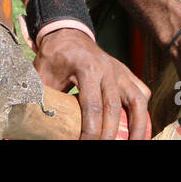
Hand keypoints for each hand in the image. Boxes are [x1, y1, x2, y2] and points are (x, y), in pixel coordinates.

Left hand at [34, 28, 150, 139]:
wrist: (68, 34)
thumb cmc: (55, 57)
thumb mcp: (43, 75)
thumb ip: (43, 98)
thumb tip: (37, 122)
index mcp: (87, 69)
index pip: (93, 106)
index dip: (90, 131)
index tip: (84, 144)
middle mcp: (108, 70)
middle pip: (114, 108)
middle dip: (110, 134)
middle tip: (104, 147)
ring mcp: (120, 71)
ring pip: (138, 99)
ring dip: (139, 125)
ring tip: (136, 143)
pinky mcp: (126, 73)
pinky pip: (141, 92)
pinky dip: (143, 110)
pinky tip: (139, 126)